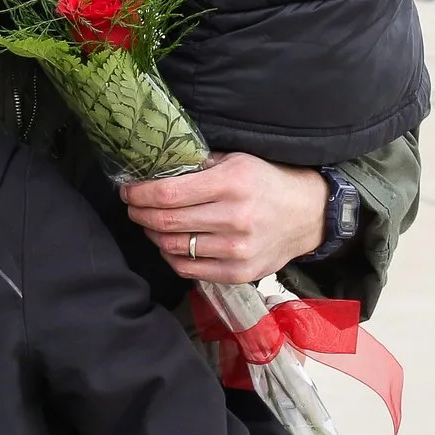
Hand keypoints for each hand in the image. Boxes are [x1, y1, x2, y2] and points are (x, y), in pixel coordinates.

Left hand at [117, 153, 328, 286]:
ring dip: (153, 236)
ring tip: (151, 224)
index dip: (139, 194)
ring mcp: (237, 249)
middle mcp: (235, 217)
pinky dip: (171, 257)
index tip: (128, 190)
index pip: (168, 193)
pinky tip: (170, 244)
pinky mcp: (239, 272)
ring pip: (174, 247)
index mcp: (232, 183)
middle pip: (166, 222)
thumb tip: (155, 170)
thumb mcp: (237, 161)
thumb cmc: (266, 183)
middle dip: (140, 214)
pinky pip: (189, 269)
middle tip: (133, 207)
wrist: (307, 215)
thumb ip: (199, 166)